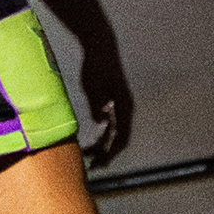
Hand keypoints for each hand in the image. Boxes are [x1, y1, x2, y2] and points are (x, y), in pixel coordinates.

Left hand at [74, 36, 134, 166]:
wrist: (99, 47)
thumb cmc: (97, 65)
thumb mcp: (93, 85)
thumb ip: (97, 104)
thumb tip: (101, 122)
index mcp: (123, 105)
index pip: (122, 136)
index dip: (111, 152)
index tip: (100, 163)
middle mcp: (124, 108)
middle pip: (119, 138)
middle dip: (106, 153)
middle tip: (91, 166)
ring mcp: (119, 106)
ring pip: (114, 133)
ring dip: (103, 146)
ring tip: (88, 156)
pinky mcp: (112, 103)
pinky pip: (110, 125)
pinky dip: (102, 135)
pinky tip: (91, 142)